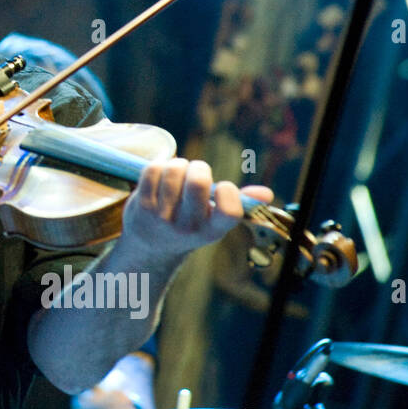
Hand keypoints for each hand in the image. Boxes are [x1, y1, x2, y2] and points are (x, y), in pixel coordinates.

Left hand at [120, 158, 272, 262]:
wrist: (150, 244)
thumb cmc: (190, 223)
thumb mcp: (214, 220)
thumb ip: (238, 203)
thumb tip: (266, 194)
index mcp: (213, 230)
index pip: (229, 211)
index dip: (227, 191)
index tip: (221, 187)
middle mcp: (188, 227)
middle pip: (197, 182)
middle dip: (198, 167)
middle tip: (195, 172)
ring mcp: (162, 217)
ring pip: (174, 171)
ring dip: (177, 164)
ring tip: (176, 173)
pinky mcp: (141, 206)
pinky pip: (153, 170)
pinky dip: (158, 166)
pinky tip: (160, 175)